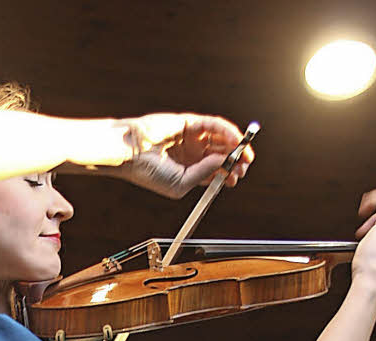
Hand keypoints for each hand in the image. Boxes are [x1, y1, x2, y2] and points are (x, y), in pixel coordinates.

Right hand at [106, 113, 253, 198]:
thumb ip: (205, 173)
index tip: (236, 179)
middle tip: (244, 166)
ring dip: (236, 146)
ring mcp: (193, 137)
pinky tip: (235, 140)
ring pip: (221, 139)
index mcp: (190, 171)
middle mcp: (193, 154)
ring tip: (244, 154)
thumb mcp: (182, 183)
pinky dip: (227, 131)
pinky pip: (214, 125)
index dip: (229, 174)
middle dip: (236, 160)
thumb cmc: (150, 173)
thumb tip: (225, 159)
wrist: (131, 154)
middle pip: (222, 154)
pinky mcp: (190, 123)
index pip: (216, 171)